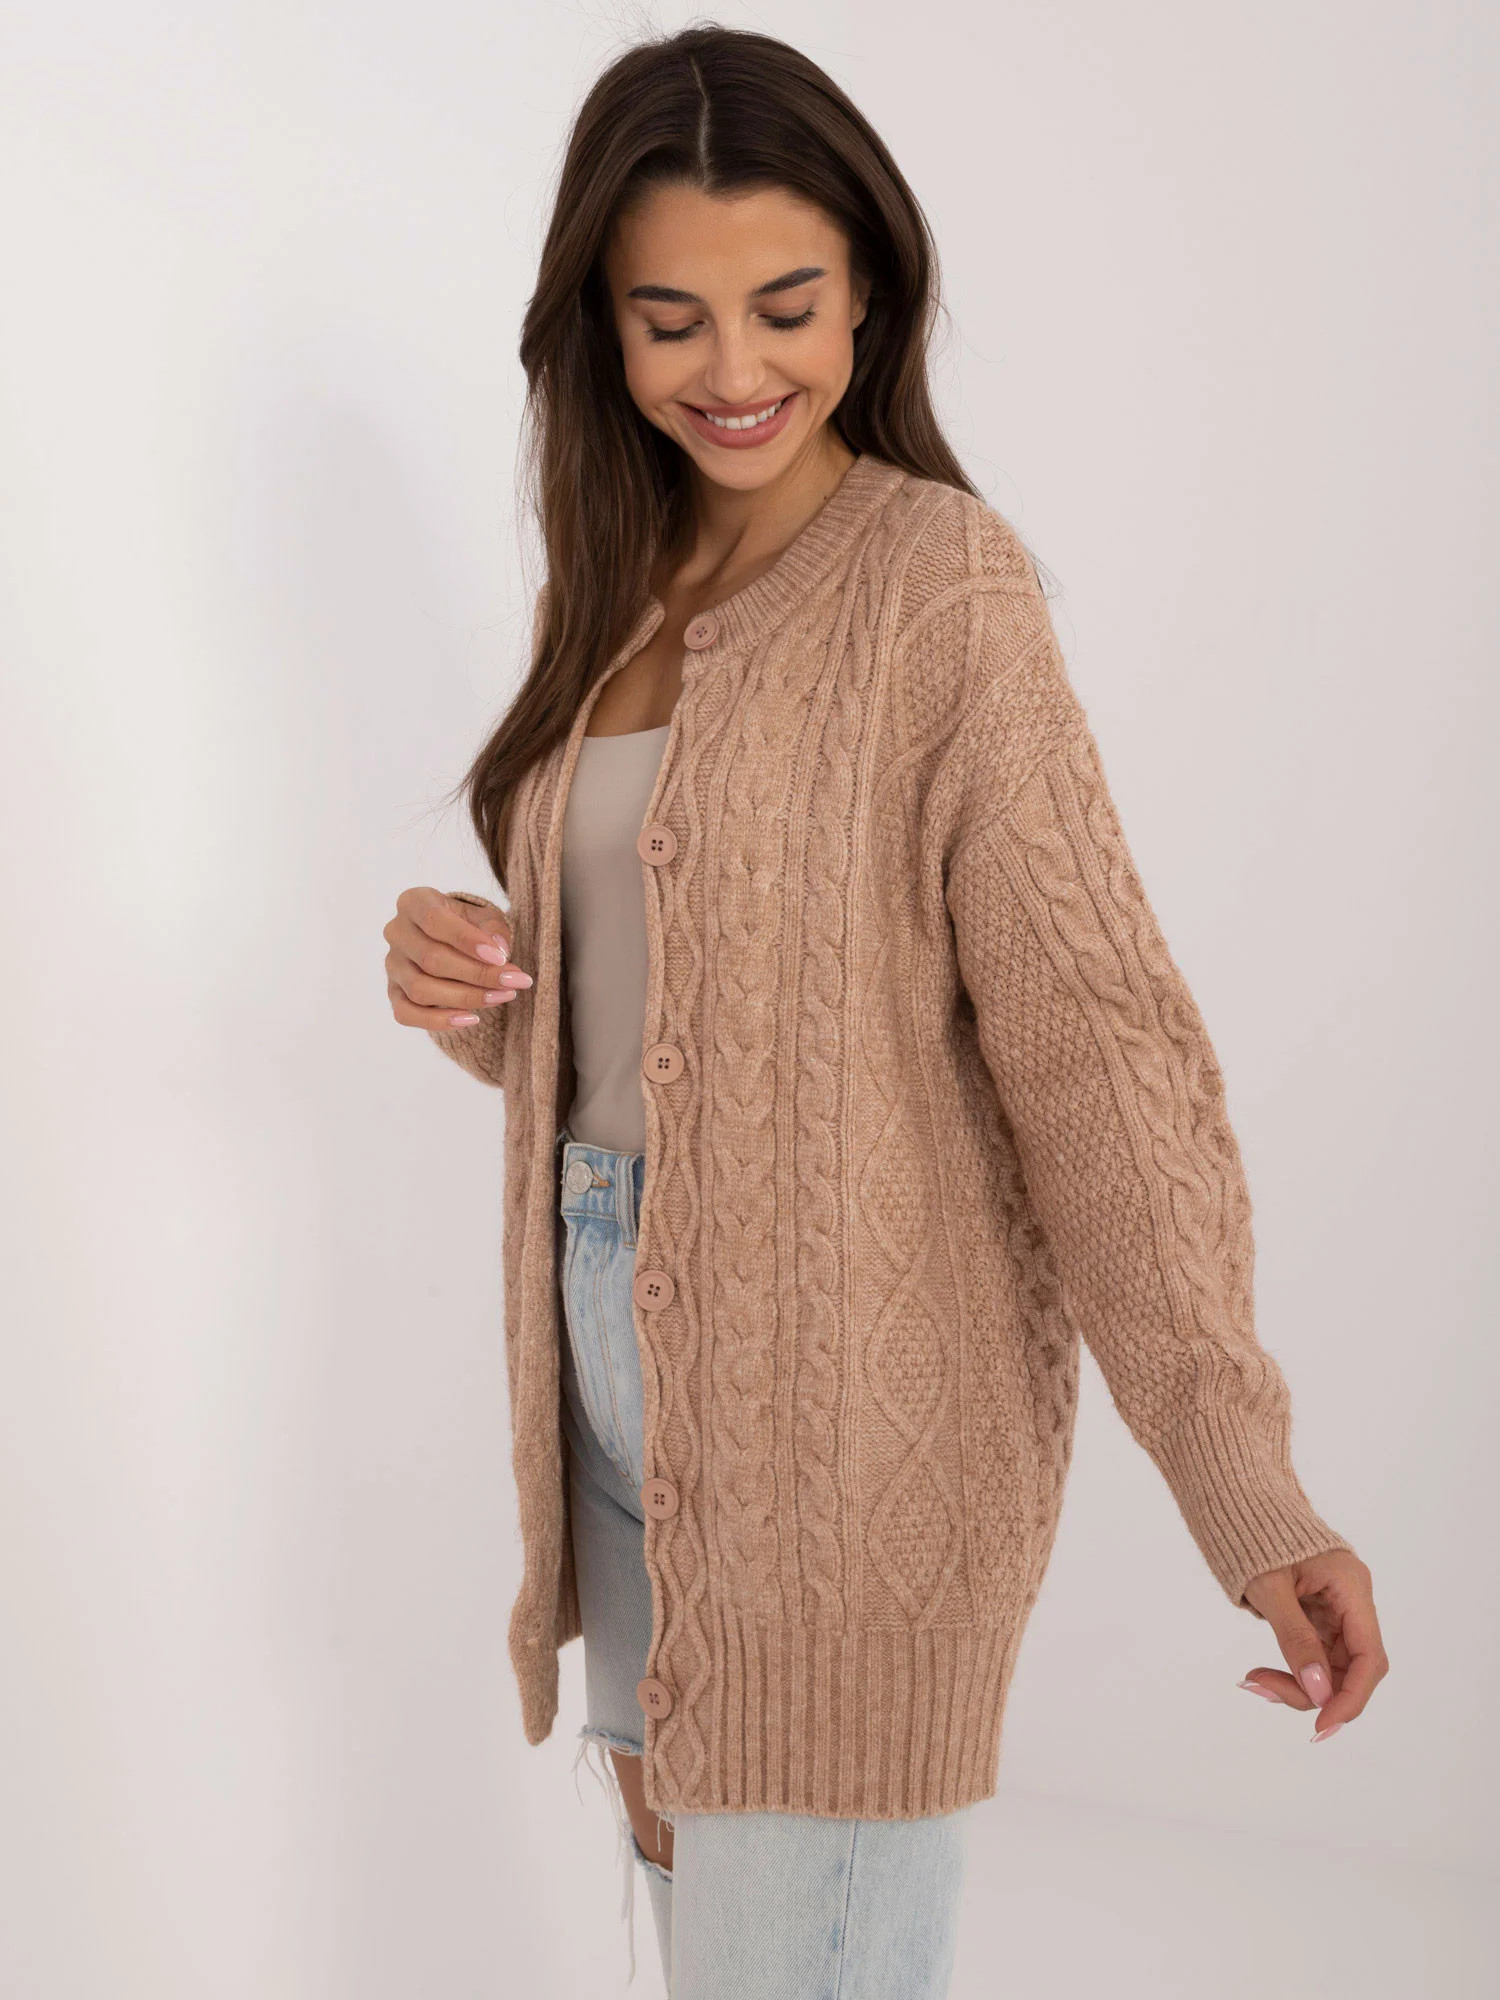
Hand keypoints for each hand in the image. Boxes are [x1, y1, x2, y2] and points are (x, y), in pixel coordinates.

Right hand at [384, 886, 533, 1029]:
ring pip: (420, 990)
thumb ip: (493, 928)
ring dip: (466, 998)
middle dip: (478, 974)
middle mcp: (397, 932)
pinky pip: (406, 1014)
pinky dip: (438, 1021)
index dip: (468, 940)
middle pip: (431, 959)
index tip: (501, 957)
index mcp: (414, 902)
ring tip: (502, 997)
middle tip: (514, 982)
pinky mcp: (393, 993)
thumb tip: (500, 950)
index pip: (434, 920)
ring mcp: (392, 965)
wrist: (453, 942)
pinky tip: (472, 1019)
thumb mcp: (486, 916)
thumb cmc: (471, 924)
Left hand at [1238, 1549, 1386, 1742]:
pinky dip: (1293, 1669)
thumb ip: (1296, 1639)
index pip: (1369, 1657)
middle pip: (1353, 1667)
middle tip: (1263, 1689)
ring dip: (1299, 1684)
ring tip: (1255, 1681)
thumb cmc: (1252, 1535)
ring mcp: (1337, 1608)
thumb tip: (1319, 1691)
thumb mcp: (1270, 1588)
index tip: (1322, 1726)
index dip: (1351, 1698)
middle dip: (1315, 1690)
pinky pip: (1316, 1654)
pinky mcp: (1319, 1615)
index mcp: (1351, 1586)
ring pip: (1333, 1666)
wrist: (1238, 1504)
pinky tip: (1262, 1674)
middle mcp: (1352, 1600)